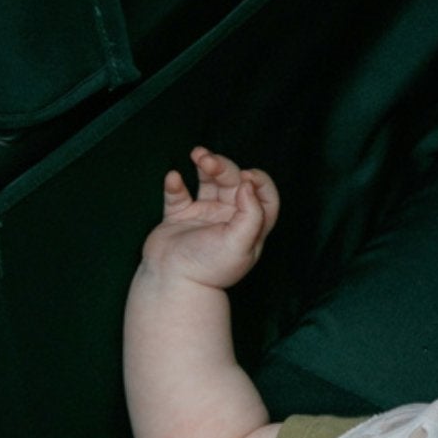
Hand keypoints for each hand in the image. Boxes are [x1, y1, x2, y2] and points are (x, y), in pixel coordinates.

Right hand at [139, 147, 279, 290]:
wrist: (172, 283)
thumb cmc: (209, 268)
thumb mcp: (241, 244)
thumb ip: (251, 214)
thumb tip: (247, 185)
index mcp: (249, 227)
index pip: (265, 197)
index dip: (260, 181)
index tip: (246, 177)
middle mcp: (228, 219)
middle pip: (234, 182)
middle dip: (224, 166)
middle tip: (209, 161)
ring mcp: (203, 216)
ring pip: (208, 181)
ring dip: (205, 165)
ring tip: (197, 154)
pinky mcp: (179, 217)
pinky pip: (178, 194)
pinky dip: (175, 183)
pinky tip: (173, 178)